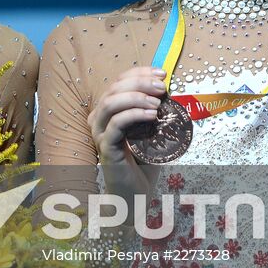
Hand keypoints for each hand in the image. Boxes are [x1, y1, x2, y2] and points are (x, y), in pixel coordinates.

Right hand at [90, 66, 166, 198]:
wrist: (135, 194)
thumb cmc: (142, 163)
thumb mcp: (150, 131)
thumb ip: (154, 112)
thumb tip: (169, 92)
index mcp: (107, 111)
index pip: (118, 82)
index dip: (139, 73)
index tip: (161, 74)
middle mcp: (98, 119)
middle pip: (113, 89)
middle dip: (140, 82)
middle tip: (162, 87)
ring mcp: (100, 133)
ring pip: (110, 103)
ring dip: (136, 97)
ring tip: (157, 103)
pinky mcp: (105, 148)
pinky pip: (115, 125)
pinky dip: (133, 115)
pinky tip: (151, 115)